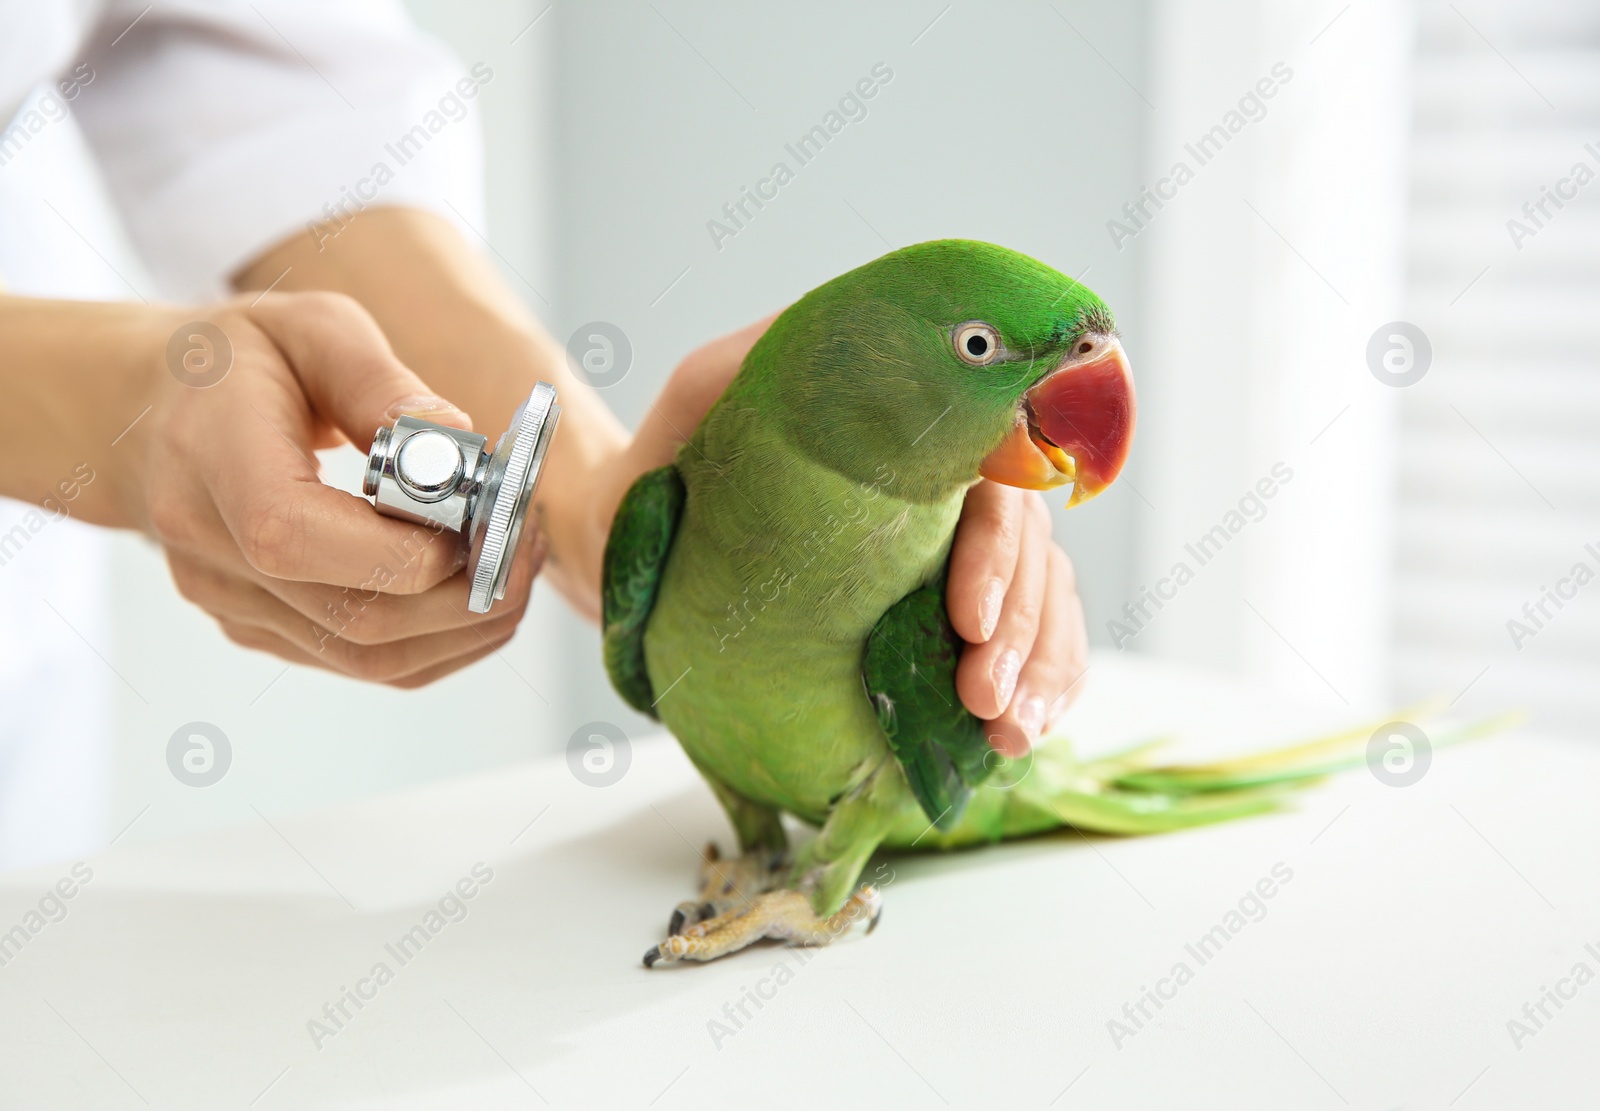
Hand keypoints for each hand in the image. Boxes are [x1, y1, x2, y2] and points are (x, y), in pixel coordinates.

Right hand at [129, 292, 537, 686]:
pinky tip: (483, 591)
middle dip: (467, 592)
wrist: (152, 417)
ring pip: (371, 658)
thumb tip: (459, 451)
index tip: (478, 511)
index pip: (292, 539)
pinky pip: (369, 663)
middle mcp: (211, 555)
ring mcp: (234, 606)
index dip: (402, 546)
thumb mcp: (313, 329)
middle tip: (528, 541)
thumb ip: (382, 383)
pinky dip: (443, 640)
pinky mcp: (265, 632)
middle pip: (354, 618)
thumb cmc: (240, 364)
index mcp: (210, 464)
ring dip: (469, 626)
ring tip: (520, 566)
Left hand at [585, 316, 1088, 755]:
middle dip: (1020, 627)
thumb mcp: (704, 392)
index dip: (996, 546)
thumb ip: (764, 361)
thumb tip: (848, 342)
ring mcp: (948, 547)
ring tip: (1004, 735)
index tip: (967, 617)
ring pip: (1044, 595)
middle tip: (980, 698)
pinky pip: (1028, 638)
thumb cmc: (664, 458)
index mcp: (907, 431)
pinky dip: (1042, 682)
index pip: (989, 475)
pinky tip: (1015, 733)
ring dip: (1040, 666)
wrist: (621, 530)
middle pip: (1030, 543)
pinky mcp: (937, 610)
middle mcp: (942, 484)